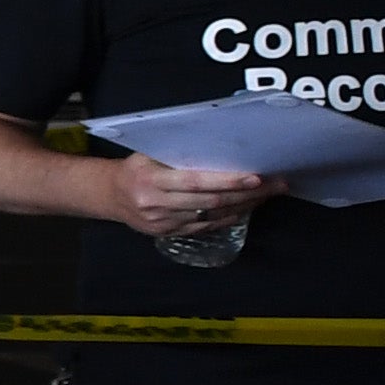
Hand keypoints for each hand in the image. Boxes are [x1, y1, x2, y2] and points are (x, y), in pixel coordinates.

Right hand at [106, 154, 271, 241]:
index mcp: (152, 181)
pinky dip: (229, 217)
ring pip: (212, 215)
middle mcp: (158, 205)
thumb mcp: (149, 155)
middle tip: (275, 184)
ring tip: (267, 195)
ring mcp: (164, 223)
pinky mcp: (169, 234)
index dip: (227, 181)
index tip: (255, 177)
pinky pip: (206, 226)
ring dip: (243, 205)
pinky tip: (245, 208)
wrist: (110, 196)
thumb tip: (221, 150)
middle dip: (246, 194)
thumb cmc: (135, 169)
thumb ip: (178, 156)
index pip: (196, 182)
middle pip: (210, 201)